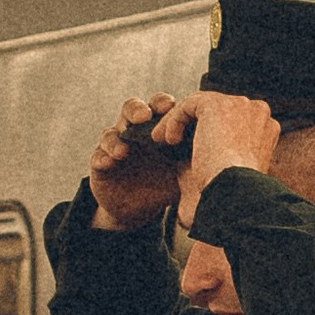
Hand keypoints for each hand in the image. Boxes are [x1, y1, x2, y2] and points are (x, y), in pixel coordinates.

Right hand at [88, 94, 195, 230]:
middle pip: (131, 110)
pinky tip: (109, 162)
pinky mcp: (101, 164)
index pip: (157, 107)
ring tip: (123, 151)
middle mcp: (133, 132)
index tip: (171, 107)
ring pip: (110, 132)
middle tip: (144, 117)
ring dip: (116, 139)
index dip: (162, 104)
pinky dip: (102, 157)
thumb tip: (217, 152)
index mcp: (155, 128)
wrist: (139, 210)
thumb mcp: (182, 172)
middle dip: (136, 110)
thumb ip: (195, 159)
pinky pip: (97, 156)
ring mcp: (115, 146)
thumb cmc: (163, 184)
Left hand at [179, 92, 276, 217]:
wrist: (236, 190)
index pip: (236, 120)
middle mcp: (257, 111)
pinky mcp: (216, 104)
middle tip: (174, 143)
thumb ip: (228, 156)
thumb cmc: (236, 193)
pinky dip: (175, 120)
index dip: (214, 132)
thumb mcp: (237, 174)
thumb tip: (198, 159)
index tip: (196, 149)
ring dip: (180, 121)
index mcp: (267, 128)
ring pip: (201, 106)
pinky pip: (188, 106)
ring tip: (163, 141)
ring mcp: (238, 105)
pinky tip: (168, 140)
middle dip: (195, 124)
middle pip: (219, 109)